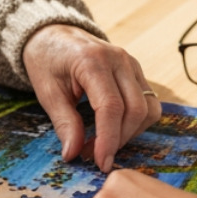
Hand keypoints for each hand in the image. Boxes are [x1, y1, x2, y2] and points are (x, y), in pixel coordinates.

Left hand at [22, 24, 159, 171]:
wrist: (54, 34)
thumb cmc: (48, 60)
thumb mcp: (47, 92)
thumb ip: (64, 123)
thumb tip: (73, 154)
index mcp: (93, 62)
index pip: (111, 107)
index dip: (108, 139)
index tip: (100, 163)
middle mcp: (119, 60)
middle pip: (135, 110)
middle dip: (119, 140)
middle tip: (95, 156)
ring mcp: (132, 64)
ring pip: (148, 108)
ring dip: (131, 133)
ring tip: (105, 143)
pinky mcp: (136, 72)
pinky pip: (149, 102)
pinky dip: (137, 122)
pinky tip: (115, 129)